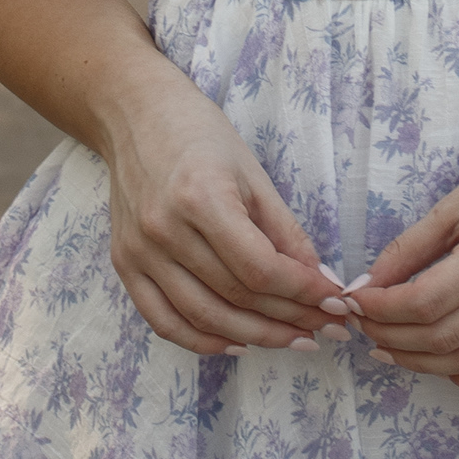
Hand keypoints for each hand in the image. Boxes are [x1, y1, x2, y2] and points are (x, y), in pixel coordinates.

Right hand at [102, 68, 334, 357]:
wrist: (135, 115)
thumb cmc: (201, 135)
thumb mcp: (253, 173)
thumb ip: (285, 231)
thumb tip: (321, 282)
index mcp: (201, 198)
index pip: (259, 268)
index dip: (302, 293)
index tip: (335, 302)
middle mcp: (164, 230)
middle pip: (235, 296)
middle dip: (289, 318)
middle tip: (327, 326)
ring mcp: (139, 251)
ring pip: (204, 316)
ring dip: (256, 337)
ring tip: (295, 339)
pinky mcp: (124, 264)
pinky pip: (164, 321)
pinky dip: (203, 341)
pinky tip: (238, 343)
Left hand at [350, 109, 458, 393]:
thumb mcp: (456, 201)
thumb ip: (409, 248)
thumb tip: (365, 286)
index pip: (426, 301)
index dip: (380, 309)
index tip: (355, 301)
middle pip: (445, 336)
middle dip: (392, 337)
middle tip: (364, 325)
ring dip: (423, 363)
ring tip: (392, 346)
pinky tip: (443, 363)